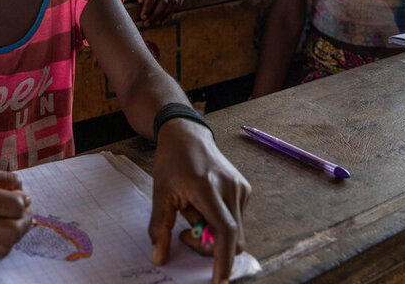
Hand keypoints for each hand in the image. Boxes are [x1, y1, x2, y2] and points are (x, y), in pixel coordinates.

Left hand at [132, 0, 183, 25]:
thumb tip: (141, 1)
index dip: (148, 8)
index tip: (143, 18)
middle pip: (164, 1)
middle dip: (156, 14)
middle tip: (147, 23)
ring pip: (173, 3)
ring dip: (165, 15)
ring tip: (156, 22)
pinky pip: (179, 1)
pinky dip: (173, 11)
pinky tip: (164, 17)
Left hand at [149, 119, 250, 283]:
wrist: (187, 135)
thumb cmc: (172, 163)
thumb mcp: (160, 194)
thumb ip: (160, 228)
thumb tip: (159, 259)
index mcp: (207, 188)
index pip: (225, 232)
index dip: (223, 261)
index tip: (219, 282)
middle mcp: (230, 188)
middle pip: (232, 238)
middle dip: (211, 248)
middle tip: (185, 235)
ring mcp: (241, 188)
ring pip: (235, 231)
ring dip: (214, 233)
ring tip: (192, 213)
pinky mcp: (245, 188)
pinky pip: (237, 219)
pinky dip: (220, 222)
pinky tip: (203, 205)